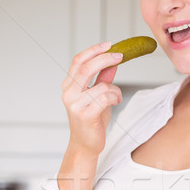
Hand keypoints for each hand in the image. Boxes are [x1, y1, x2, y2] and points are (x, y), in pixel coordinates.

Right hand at [61, 41, 122, 156]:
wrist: (86, 145)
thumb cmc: (91, 121)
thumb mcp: (97, 96)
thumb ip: (102, 79)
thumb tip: (112, 63)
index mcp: (69, 86)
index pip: (78, 61)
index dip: (94, 50)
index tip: (109, 44)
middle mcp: (69, 93)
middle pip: (86, 67)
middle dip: (105, 58)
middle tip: (120, 56)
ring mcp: (75, 105)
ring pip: (101, 85)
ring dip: (115, 89)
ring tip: (116, 96)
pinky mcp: (85, 115)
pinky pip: (105, 98)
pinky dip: (115, 97)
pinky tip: (115, 102)